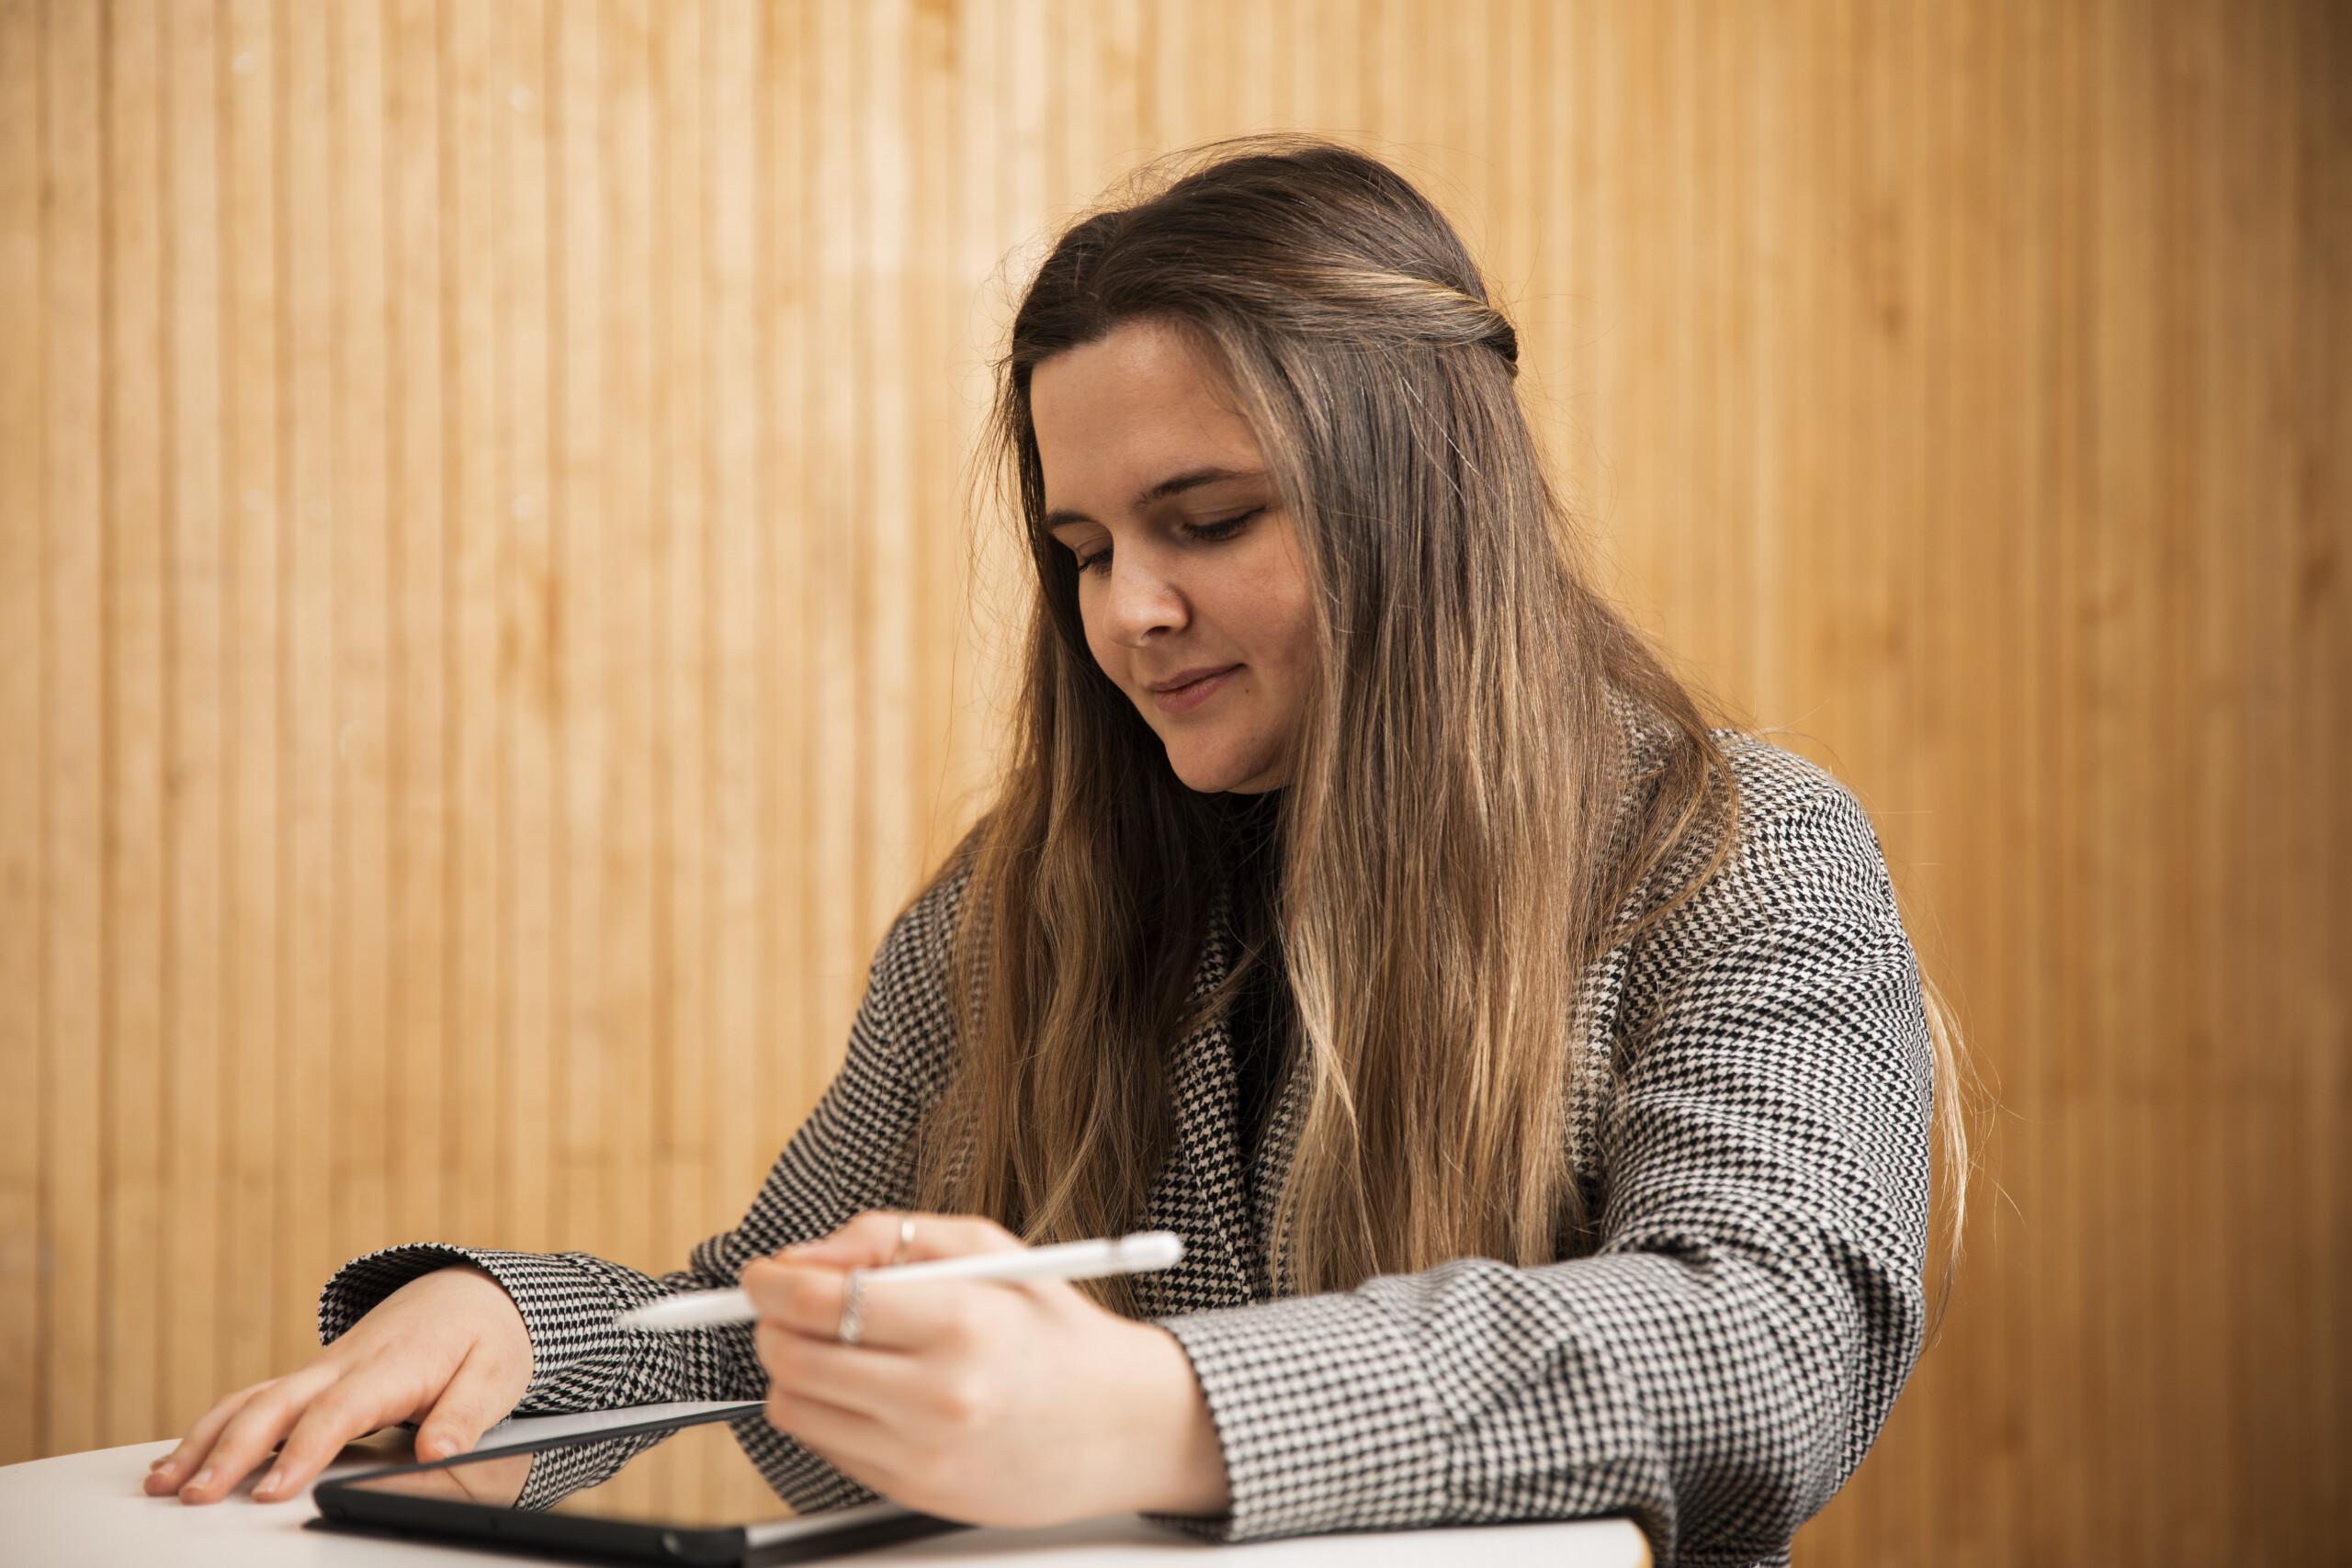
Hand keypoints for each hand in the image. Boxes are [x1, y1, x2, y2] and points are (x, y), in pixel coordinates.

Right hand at [145, 1263, 532, 1504]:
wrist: (470, 1292)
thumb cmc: (484, 1337)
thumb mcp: (495, 1374)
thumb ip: (464, 1415)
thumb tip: (439, 1456)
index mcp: (389, 1367)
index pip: (337, 1412)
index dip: (302, 1452)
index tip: (273, 1492)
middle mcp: (344, 1365)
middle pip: (275, 1405)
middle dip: (229, 1452)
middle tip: (194, 1497)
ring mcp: (321, 1369)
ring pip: (251, 1400)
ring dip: (203, 1438)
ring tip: (161, 1482)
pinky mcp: (313, 1378)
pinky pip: (254, 1399)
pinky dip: (212, 1427)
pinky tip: (181, 1457)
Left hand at [742, 1212, 1230, 1527]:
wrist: (1123, 1424)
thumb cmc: (1053, 1327)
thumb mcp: (986, 1249)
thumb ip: (888, 1237)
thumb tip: (802, 1256)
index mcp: (959, 1321)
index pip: (818, 1302)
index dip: (769, 1283)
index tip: (761, 1274)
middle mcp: (937, 1394)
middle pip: (792, 1358)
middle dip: (774, 1324)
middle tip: (792, 1306)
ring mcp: (923, 1452)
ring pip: (795, 1409)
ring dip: (794, 1371)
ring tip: (837, 1349)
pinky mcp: (915, 1492)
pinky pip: (827, 1448)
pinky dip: (829, 1413)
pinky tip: (872, 1391)